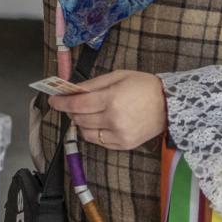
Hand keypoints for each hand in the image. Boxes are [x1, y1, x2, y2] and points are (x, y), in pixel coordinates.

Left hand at [48, 70, 165, 150]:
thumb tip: (72, 90)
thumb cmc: (143, 85)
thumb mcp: (117, 76)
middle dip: (71, 111)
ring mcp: (119, 134)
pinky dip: (93, 132)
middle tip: (71, 103)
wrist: (169, 104)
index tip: (52, 100)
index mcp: (112, 99)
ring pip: (86, 132)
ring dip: (81, 122)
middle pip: (80, 118)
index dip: (61, 102)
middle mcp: (114, 119)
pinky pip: (99, 141)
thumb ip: (93, 84)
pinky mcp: (124, 145)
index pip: (77, 104)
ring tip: (86, 113)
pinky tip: (98, 122)